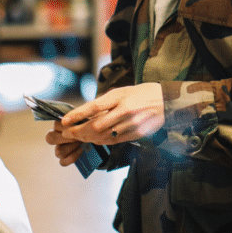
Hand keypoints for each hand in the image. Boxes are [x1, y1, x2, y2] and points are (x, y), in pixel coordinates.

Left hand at [44, 83, 164, 166]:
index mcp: (121, 96)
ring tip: (78, 137)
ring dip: (88, 138)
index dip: (78, 115)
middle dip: (78, 131)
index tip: (64, 121)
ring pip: (103, 136)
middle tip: (67, 133)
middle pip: (96, 126)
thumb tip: (87, 113)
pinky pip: (114, 141)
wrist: (167, 102)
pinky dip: (101, 141)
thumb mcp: (123, 91)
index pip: (94, 107)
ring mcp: (131, 124)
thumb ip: (106, 102)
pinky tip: (94, 140)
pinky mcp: (136, 134)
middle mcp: (125, 111)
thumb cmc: (143, 94)